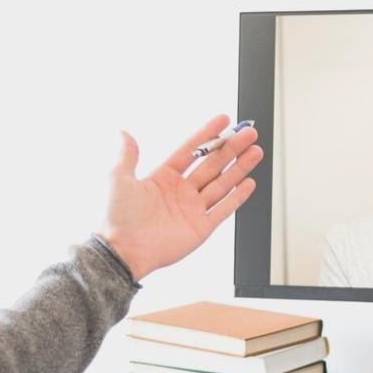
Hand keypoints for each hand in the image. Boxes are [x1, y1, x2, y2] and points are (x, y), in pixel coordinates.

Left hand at [97, 115, 263, 281]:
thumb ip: (127, 156)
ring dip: (239, 167)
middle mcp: (181, 192)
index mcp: (163, 178)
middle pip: (212, 164)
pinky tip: (248, 182)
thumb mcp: (118, 178)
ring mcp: (192, 209)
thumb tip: (124, 134)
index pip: (191, 150)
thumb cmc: (117, 218)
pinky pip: (224, 209)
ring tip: (255, 151)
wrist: (124, 250)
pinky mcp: (201, 228)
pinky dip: (237, 197)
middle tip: (248, 133)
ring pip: (222, 183)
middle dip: (231, 148)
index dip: (207, 134)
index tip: (223, 121)